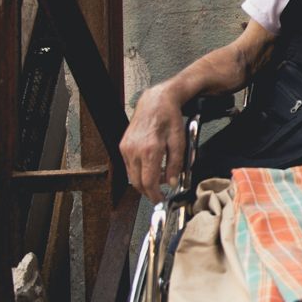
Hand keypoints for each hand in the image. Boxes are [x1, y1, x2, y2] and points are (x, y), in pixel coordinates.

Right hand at [119, 83, 186, 203]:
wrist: (155, 101)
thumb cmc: (169, 118)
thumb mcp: (179, 142)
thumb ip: (175, 164)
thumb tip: (172, 182)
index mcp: (149, 150)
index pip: (148, 182)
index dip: (154, 195)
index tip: (160, 200)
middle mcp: (134, 150)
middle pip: (137, 182)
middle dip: (148, 191)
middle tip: (160, 193)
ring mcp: (125, 148)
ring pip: (131, 176)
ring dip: (143, 181)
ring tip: (159, 177)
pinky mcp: (122, 146)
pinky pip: (128, 166)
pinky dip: (138, 171)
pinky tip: (151, 167)